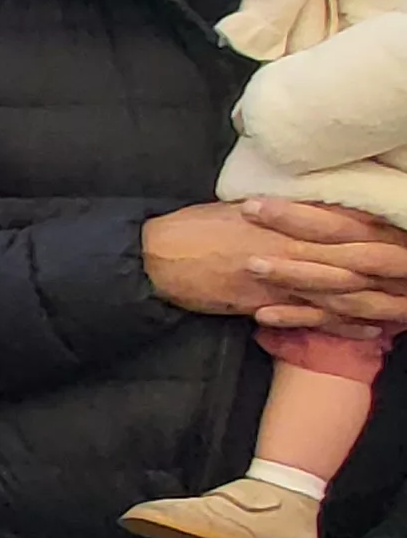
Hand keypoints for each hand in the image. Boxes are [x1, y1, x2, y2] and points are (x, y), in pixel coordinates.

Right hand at [147, 201, 406, 327]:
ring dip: (378, 301)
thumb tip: (312, 213)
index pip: (353, 224)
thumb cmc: (196, 228)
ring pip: (342, 290)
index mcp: (290, 217)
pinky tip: (370, 329)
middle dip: (392, 270)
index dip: (385, 236)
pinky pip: (313, 316)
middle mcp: (292, 245)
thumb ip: (284, 215)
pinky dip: (344, 324)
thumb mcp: (244, 208)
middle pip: (358, 259)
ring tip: (406, 309)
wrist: (156, 255)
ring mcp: (280, 275)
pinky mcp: (265, 302)